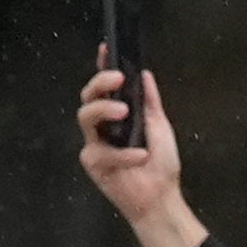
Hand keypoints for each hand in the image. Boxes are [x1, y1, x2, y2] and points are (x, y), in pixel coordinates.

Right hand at [75, 62, 208, 246]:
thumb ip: (149, 101)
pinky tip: (140, 155)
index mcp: (118, 115)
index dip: (103, 67)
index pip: (106, 87)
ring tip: (123, 112)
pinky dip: (124, 153)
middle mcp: (103, 126)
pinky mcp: (93, 163)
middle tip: (117, 78)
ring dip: (103, 108)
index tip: (105, 49)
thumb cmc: (161, 164)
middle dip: (99, 82)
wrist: (161, 197)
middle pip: (88, 97)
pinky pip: (102, 151)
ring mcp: (95, 143)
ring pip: (85, 116)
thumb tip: (144, 74)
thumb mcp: (159, 126)